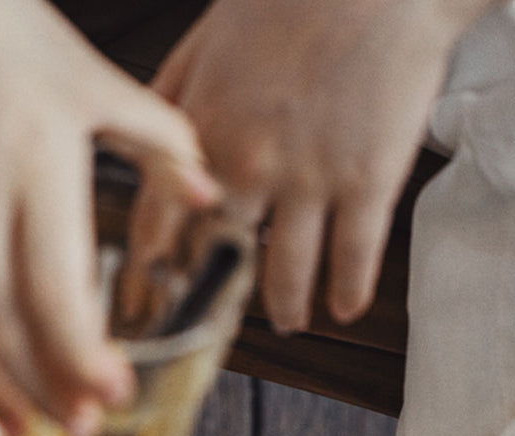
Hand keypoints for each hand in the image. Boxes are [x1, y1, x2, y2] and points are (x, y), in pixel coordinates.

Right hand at [0, 0, 218, 435]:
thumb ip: (161, 144)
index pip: (57, 296)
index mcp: (30, 166)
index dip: (84, 361)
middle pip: (5, 332)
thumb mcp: (93, 81)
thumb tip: (210, 197)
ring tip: (29, 421)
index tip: (115, 395)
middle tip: (81, 429)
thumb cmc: (0, 32)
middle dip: (48, 394)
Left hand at [147, 0, 492, 333]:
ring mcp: (309, 180)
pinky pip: (351, 260)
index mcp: (204, 126)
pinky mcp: (367, 183)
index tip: (149, 292)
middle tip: (215, 321)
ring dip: (285, 308)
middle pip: (217, 259)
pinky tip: (343, 307)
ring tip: (288, 320)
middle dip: (214, 297)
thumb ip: (177, 93)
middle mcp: (249, 164)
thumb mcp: (211, 34)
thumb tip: (146, 139)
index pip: (157, 222)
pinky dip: (346, 293)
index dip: (151, 266)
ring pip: (285, 275)